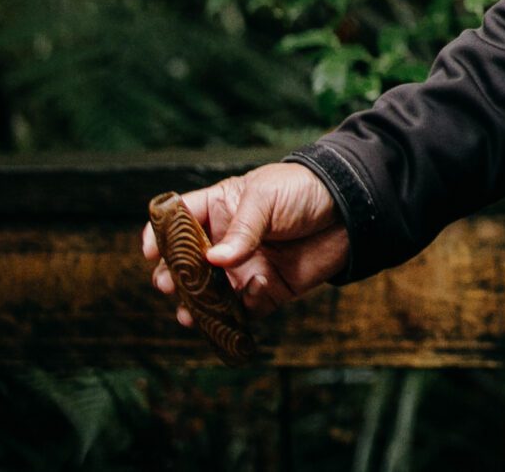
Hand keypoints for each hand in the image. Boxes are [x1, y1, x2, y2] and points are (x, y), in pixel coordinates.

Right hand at [142, 161, 348, 322]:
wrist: (352, 209)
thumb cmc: (304, 190)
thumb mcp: (267, 197)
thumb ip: (241, 229)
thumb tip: (214, 260)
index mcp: (219, 209)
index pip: (178, 221)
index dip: (160, 236)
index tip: (152, 253)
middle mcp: (225, 242)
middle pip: (186, 265)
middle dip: (174, 277)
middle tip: (171, 285)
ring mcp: (243, 268)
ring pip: (209, 294)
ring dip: (198, 306)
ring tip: (190, 314)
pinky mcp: (266, 290)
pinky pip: (245, 309)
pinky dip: (242, 310)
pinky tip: (252, 294)